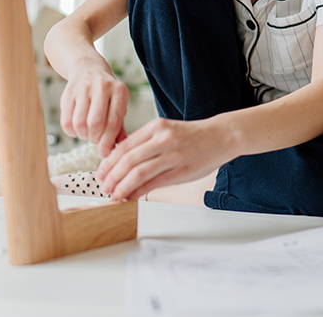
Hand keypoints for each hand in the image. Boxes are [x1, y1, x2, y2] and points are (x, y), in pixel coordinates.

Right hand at [59, 66, 129, 156]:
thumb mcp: (119, 105)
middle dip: (94, 139)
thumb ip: (119, 127)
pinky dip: (71, 132)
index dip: (107, 142)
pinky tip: (77, 129)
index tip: (104, 153)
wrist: (88, 68)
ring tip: (87, 133)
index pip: (113, 122)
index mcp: (119, 91)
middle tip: (95, 140)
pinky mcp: (67, 93)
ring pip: (79, 123)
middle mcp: (102, 87)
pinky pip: (66, 121)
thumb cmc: (107, 93)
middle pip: (95, 124)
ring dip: (82, 135)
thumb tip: (118, 149)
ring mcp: (84, 88)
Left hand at [95, 117, 231, 200]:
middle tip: (103, 186)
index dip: (109, 162)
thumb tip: (122, 165)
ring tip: (114, 195)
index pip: (124, 146)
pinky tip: (131, 197)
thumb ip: (146, 145)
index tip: (101, 172)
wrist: (221, 136)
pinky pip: (154, 182)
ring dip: (122, 186)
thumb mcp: (167, 132)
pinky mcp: (182, 169)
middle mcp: (163, 138)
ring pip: (139, 172)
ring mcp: (173, 154)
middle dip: (112, 175)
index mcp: (156, 126)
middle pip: (128, 159)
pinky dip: (139, 191)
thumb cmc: (193, 137)